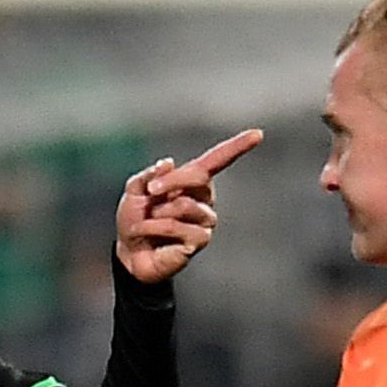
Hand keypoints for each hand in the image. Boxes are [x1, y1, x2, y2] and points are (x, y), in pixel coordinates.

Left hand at [116, 128, 262, 283]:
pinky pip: (176, 226)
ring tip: (148, 221)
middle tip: (150, 192)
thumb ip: (149, 175)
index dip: (237, 147)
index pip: (218, 161)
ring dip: (157, 212)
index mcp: (193, 182)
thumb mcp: (135, 191)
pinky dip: (154, 227)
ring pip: (183, 205)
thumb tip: (168, 163)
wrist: (129, 252)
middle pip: (198, 177)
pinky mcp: (199, 241)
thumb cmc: (136, 219)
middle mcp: (204, 200)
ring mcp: (204, 221)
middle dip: (171, 181)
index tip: (257, 134)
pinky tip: (146, 233)